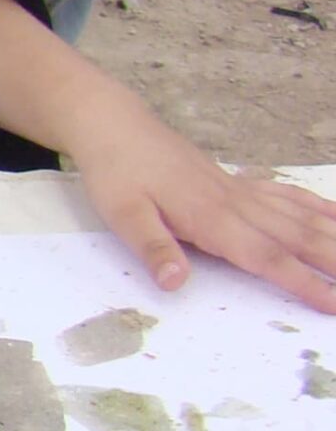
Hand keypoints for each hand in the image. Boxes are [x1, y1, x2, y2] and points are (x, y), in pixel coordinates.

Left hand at [75, 132, 335, 312]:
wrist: (116, 127)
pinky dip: (320, 208)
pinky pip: (288, 197)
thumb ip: (153, 248)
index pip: (267, 256)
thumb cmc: (116, 173)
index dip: (302, 282)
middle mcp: (237, 204)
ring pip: (302, 217)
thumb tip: (176, 283)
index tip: (334, 304)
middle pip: (298, 238)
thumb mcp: (123, 215)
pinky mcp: (238, 183)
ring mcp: (241, 191)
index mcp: (212, 219)